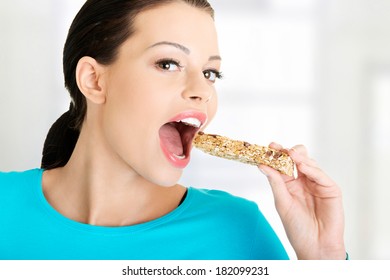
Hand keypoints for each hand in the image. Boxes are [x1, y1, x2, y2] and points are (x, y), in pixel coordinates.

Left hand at [259, 143, 345, 259]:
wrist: (315, 246)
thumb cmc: (297, 227)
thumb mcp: (282, 203)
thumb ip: (275, 182)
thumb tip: (262, 165)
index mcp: (290, 184)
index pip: (284, 164)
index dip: (277, 154)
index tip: (270, 145)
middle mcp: (304, 181)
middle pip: (298, 160)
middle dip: (290, 152)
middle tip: (281, 148)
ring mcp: (317, 184)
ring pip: (310, 164)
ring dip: (300, 158)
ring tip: (290, 154)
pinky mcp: (331, 189)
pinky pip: (321, 175)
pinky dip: (312, 169)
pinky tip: (303, 166)